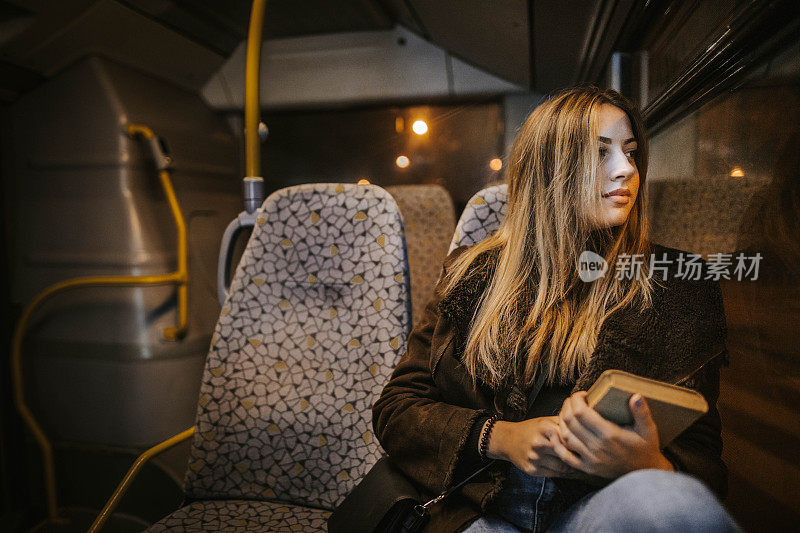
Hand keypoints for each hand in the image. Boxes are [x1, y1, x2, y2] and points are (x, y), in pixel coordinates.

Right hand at [486, 416, 586, 477]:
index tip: (589, 446)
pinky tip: (570, 472)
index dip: (580, 443)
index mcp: (544, 428)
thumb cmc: (529, 429)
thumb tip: (583, 424)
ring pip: (562, 467)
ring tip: (582, 466)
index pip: (569, 438)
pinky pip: (554, 474)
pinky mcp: (532, 469)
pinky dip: (564, 474)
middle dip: (578, 457)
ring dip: (574, 468)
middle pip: (566, 453)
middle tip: (590, 459)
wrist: (507, 440)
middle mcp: (538, 443)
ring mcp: (535, 458)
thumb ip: (562, 423)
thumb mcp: (544, 420)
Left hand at [551, 391, 674, 478]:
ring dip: (561, 421)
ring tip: (567, 412)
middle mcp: (597, 447)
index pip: (581, 413)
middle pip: (570, 421)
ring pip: (565, 436)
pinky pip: (565, 456)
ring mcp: (590, 459)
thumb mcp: (649, 430)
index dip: (577, 399)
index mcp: (610, 435)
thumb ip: (642, 412)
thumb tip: (636, 396)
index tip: (582, 394)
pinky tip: (554, 432)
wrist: (645, 474)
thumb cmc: (646, 448)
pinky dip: (557, 444)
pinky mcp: (587, 468)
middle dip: (567, 406)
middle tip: (573, 400)